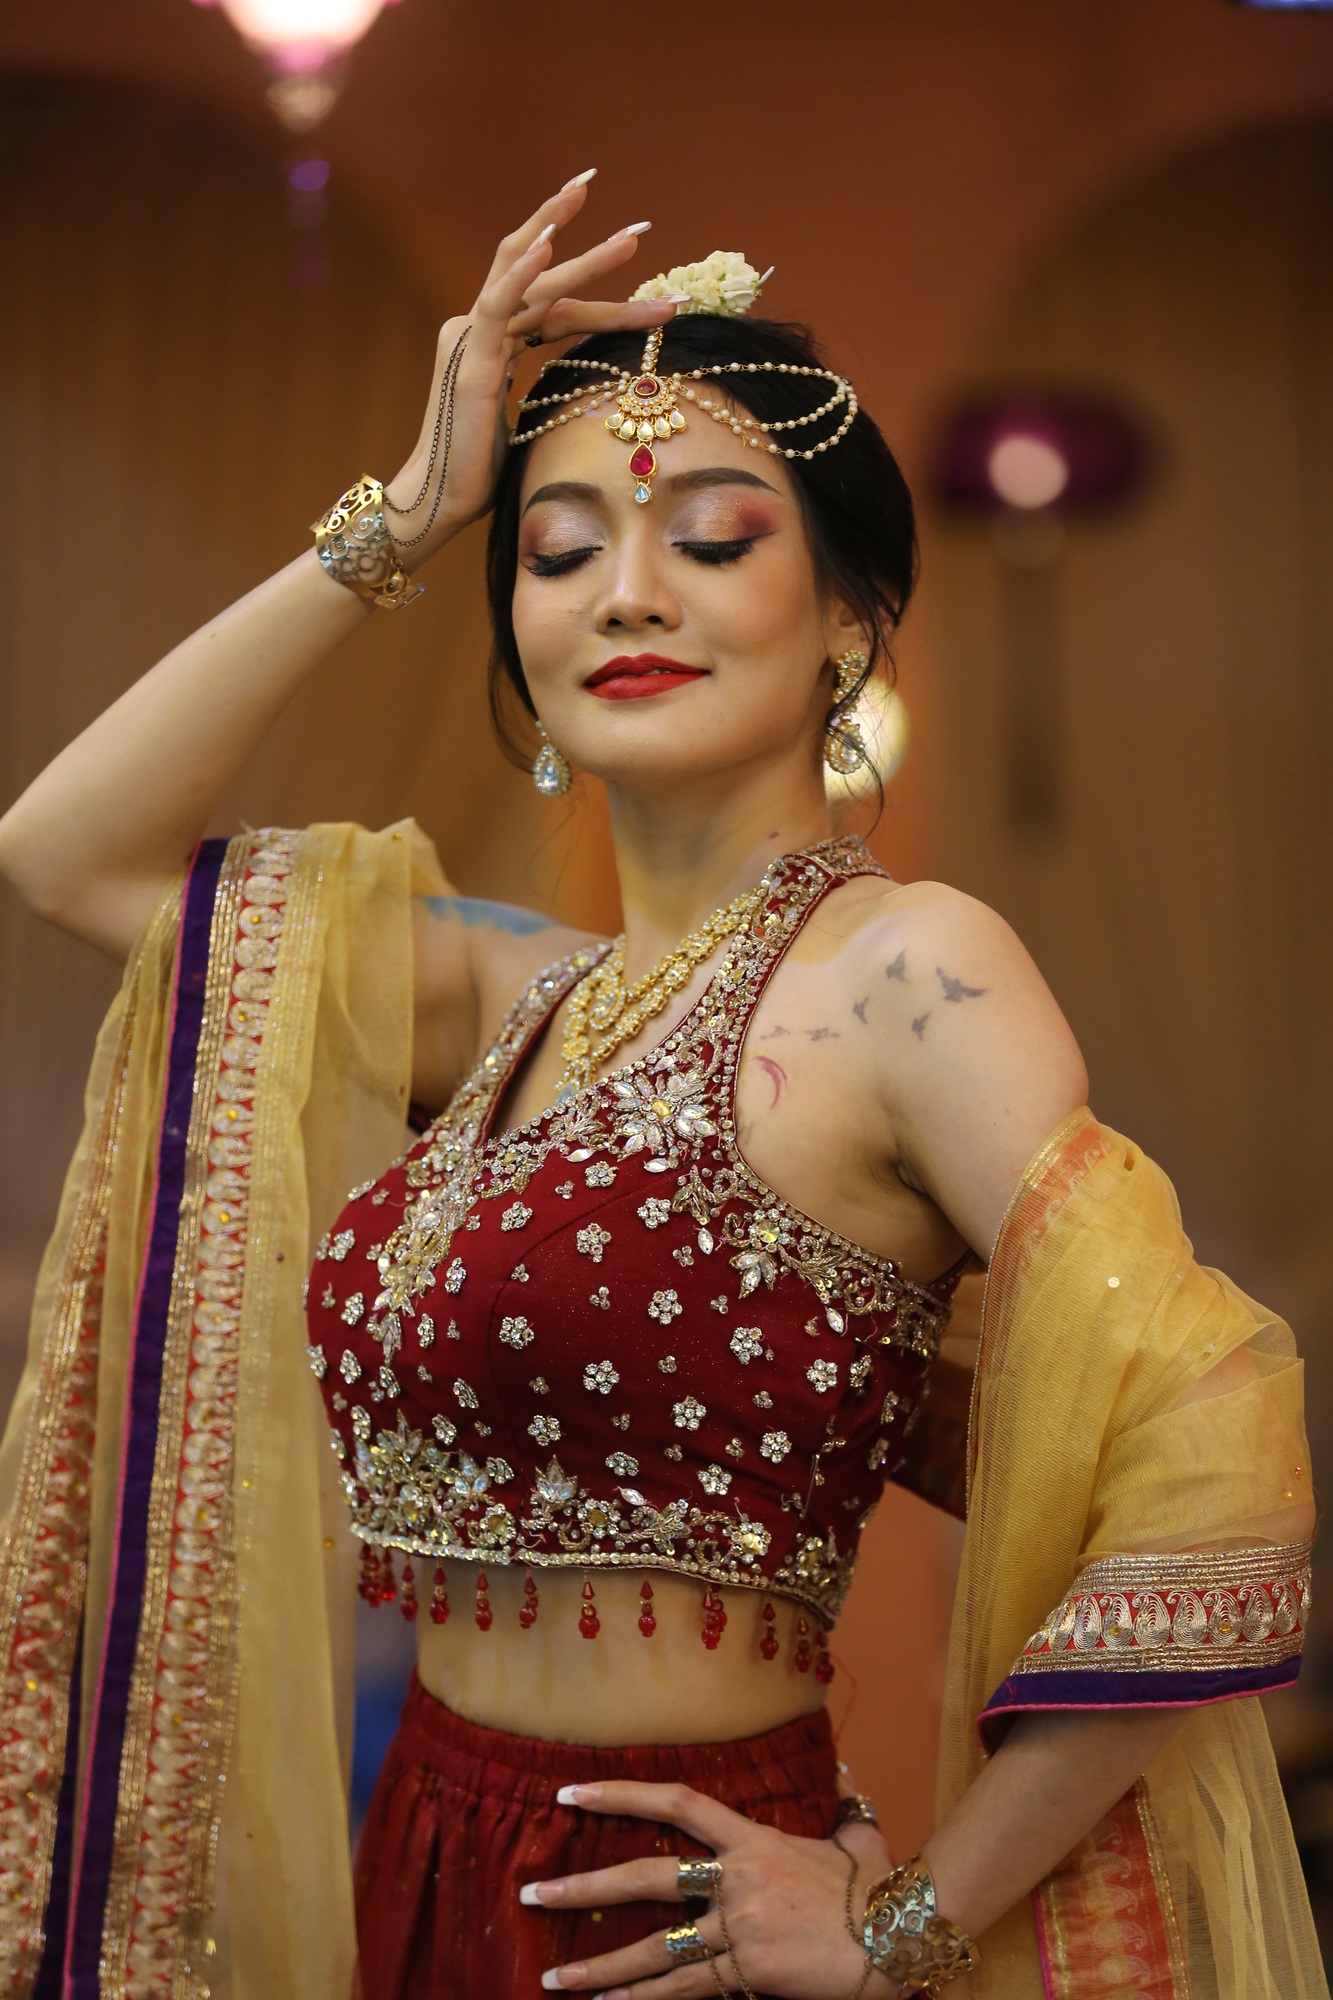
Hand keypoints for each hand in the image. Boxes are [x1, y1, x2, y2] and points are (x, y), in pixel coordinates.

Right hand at [384, 173, 682, 564]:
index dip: (592, 281)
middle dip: (591, 249)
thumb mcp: (529, 422)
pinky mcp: (470, 359)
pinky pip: (496, 304)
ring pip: (530, 282)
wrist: (442, 499)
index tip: (636, 262)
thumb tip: (593, 394)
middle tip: (641, 227)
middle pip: (542, 276)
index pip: (553, 302)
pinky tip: (549, 247)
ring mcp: (473, 339)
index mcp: (497, 342)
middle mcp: (482, 329)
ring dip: (582, 257)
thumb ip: (548, 394)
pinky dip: (521, 273)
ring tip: (631, 239)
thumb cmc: (481, 471)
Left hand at [525, 1779, 894, 1998]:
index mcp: (752, 1838)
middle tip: (531, 1895)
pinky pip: (686, 1988)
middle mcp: (735, 1879)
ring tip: (554, 1978)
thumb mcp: (857, 1834)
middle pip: (646, 1878)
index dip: (621, 1793)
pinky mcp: (747, 1973)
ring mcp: (738, 1928)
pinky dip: (646, 1998)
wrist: (896, 1934)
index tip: (569, 1793)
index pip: (676, 1804)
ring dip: (600, 1965)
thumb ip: (843, 1802)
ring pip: (655, 1947)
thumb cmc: (879, 1884)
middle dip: (583, 1886)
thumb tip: (848, 1766)